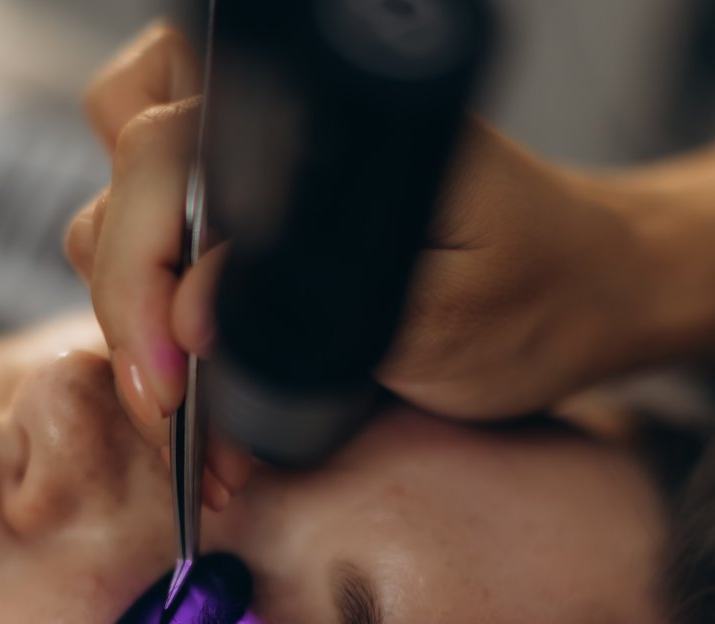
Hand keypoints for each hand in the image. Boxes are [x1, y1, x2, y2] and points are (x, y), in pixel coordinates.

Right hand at [67, 23, 681, 427]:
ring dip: (136, 315)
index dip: (141, 265)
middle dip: (128, 298)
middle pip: (127, 174)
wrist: (589, 296)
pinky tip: (195, 396)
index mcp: (328, 118)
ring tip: (186, 414)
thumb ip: (308, 313)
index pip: (166, 149)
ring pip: (125, 211)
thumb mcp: (437, 319)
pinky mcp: (256, 218)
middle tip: (169, 402)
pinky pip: (162, 254)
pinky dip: (158, 323)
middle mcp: (282, 122)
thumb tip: (189, 318)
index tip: (169, 370)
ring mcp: (262, 168)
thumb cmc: (540, 295)